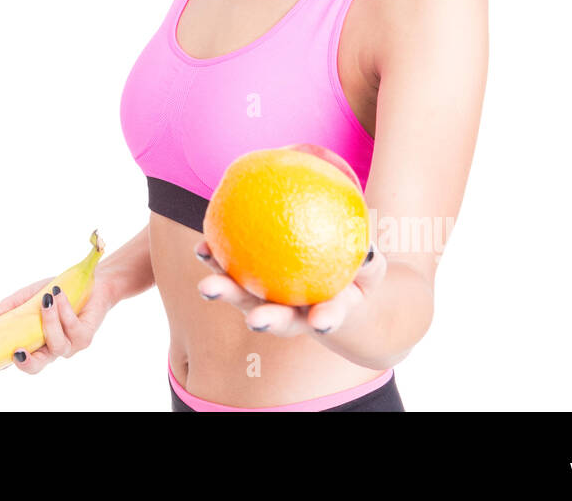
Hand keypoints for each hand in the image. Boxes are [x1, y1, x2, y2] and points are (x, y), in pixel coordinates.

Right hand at [0, 276, 112, 374]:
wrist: (89, 282)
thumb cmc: (58, 293)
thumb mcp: (32, 295)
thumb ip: (14, 305)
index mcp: (36, 344)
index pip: (20, 359)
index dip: (6, 365)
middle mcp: (52, 349)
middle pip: (37, 366)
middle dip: (27, 363)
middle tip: (18, 352)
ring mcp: (69, 346)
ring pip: (56, 344)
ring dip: (49, 320)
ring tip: (47, 298)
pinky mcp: (85, 339)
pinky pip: (72, 328)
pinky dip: (64, 309)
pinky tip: (59, 294)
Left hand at [194, 239, 385, 338]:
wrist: (327, 279)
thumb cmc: (355, 274)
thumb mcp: (370, 270)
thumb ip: (370, 264)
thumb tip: (367, 250)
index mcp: (324, 313)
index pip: (327, 319)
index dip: (324, 321)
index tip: (321, 322)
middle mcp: (291, 313)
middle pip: (277, 319)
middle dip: (266, 321)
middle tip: (256, 321)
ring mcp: (265, 299)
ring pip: (245, 299)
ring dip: (226, 294)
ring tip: (208, 288)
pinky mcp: (245, 282)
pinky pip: (228, 270)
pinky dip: (215, 261)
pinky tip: (201, 249)